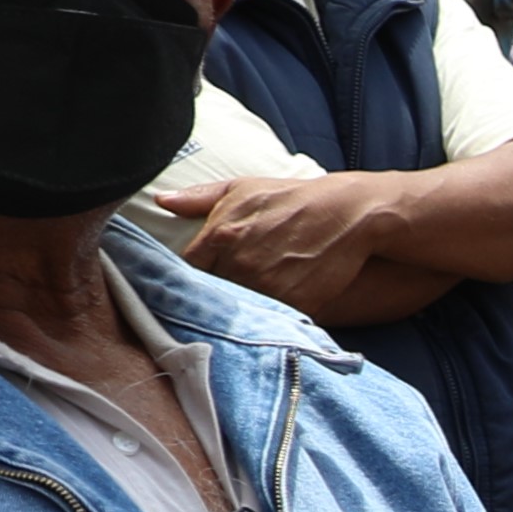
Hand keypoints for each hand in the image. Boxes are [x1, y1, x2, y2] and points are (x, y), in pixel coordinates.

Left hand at [158, 171, 391, 312]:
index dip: (187, 278)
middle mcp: (240, 264)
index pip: (185, 270)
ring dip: (237, 314)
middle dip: (211, 297)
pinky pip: (270, 322)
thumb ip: (199, 197)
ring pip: (238, 313)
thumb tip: (162, 201)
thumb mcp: (244, 189)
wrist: (350, 214)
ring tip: (239, 313)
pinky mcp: (295, 304)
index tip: (192, 283)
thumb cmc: (295, 199)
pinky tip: (265, 318)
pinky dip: (267, 322)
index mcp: (220, 236)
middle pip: (210, 295)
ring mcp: (268, 287)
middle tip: (214, 301)